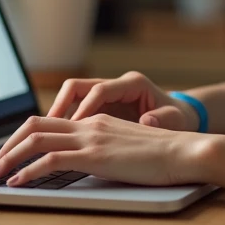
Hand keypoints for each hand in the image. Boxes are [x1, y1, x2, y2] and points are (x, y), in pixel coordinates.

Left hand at [0, 113, 216, 186]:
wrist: (186, 150)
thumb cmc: (165, 156)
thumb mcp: (128, 149)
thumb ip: (105, 151)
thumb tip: (86, 164)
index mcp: (97, 120)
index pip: (50, 121)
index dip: (24, 137)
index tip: (9, 155)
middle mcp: (89, 123)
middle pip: (34, 124)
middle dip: (7, 144)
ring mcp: (91, 137)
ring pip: (36, 139)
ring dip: (9, 157)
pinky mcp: (94, 155)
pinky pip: (50, 160)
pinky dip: (28, 170)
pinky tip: (17, 183)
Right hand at [41, 71, 200, 130]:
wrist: (181, 117)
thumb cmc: (177, 118)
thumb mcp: (174, 120)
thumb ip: (162, 120)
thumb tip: (148, 121)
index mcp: (132, 84)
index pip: (99, 91)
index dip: (84, 109)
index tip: (73, 128)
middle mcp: (116, 85)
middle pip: (77, 86)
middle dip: (59, 106)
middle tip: (45, 128)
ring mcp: (107, 94)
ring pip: (72, 96)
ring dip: (58, 114)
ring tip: (44, 136)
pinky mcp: (102, 106)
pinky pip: (76, 109)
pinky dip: (66, 123)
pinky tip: (58, 141)